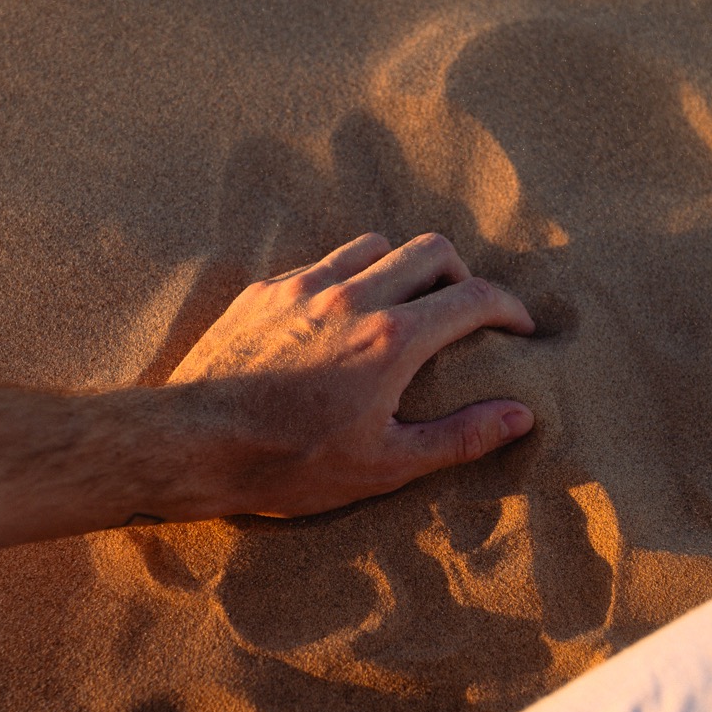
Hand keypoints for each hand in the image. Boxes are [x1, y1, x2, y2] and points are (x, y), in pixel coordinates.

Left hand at [164, 232, 534, 517]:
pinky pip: (322, 264)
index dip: (509, 307)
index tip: (518, 327)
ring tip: (402, 308)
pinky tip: (338, 319)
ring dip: (402, 267)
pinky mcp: (264, 291)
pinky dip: (348, 279)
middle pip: (429, 249)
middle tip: (463, 312)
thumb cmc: (288, 464)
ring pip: (373, 245)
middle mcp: (352, 296)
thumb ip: (459, 436)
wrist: (191, 443)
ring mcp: (303, 286)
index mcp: (391, 339)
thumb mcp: (384, 465)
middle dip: (460, 274)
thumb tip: (520, 416)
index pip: (473, 297)